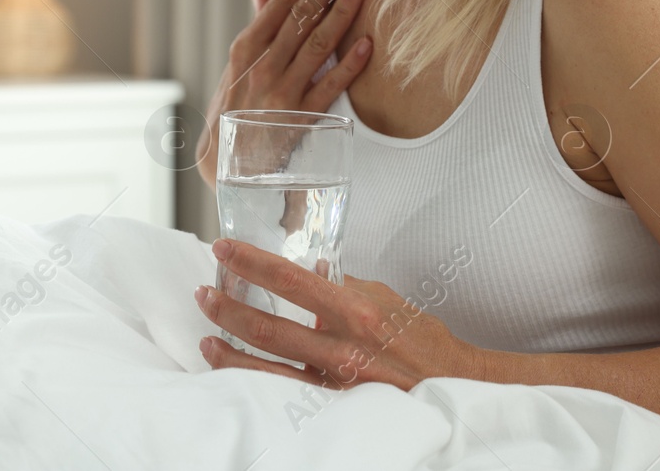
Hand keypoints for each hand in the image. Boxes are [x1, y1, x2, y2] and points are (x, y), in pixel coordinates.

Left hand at [194, 239, 483, 390]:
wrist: (454, 387)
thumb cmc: (424, 342)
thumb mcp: (388, 300)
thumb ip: (347, 285)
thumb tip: (314, 271)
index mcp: (355, 311)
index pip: (291, 280)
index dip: (252, 263)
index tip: (224, 249)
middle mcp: (342, 348)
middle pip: (269, 327)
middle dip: (228, 309)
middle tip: (205, 294)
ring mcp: (335, 384)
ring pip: (267, 370)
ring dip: (230, 351)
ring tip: (207, 338)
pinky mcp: (334, 410)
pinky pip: (283, 396)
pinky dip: (254, 384)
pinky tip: (234, 374)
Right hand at [200, 0, 372, 181]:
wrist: (229, 166)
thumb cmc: (235, 109)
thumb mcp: (237, 66)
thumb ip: (258, 28)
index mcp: (246, 48)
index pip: (280, 0)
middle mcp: (263, 65)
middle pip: (302, 14)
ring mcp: (282, 91)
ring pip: (317, 44)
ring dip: (341, 13)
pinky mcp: (301, 118)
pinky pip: (330, 87)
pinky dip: (349, 66)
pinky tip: (369, 45)